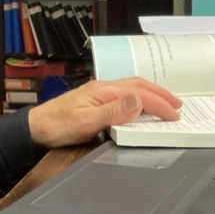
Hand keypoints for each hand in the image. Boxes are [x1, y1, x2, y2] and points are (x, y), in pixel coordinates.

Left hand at [27, 77, 181, 148]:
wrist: (36, 127)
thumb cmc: (57, 125)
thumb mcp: (86, 122)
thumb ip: (113, 111)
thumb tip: (139, 101)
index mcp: (103, 90)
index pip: (139, 94)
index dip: (159, 104)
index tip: (174, 114)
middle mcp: (103, 87)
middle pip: (138, 85)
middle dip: (160, 94)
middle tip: (178, 105)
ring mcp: (99, 92)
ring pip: (132, 88)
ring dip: (151, 94)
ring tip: (165, 103)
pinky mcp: (96, 100)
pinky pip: (125, 94)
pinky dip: (140, 98)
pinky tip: (141, 104)